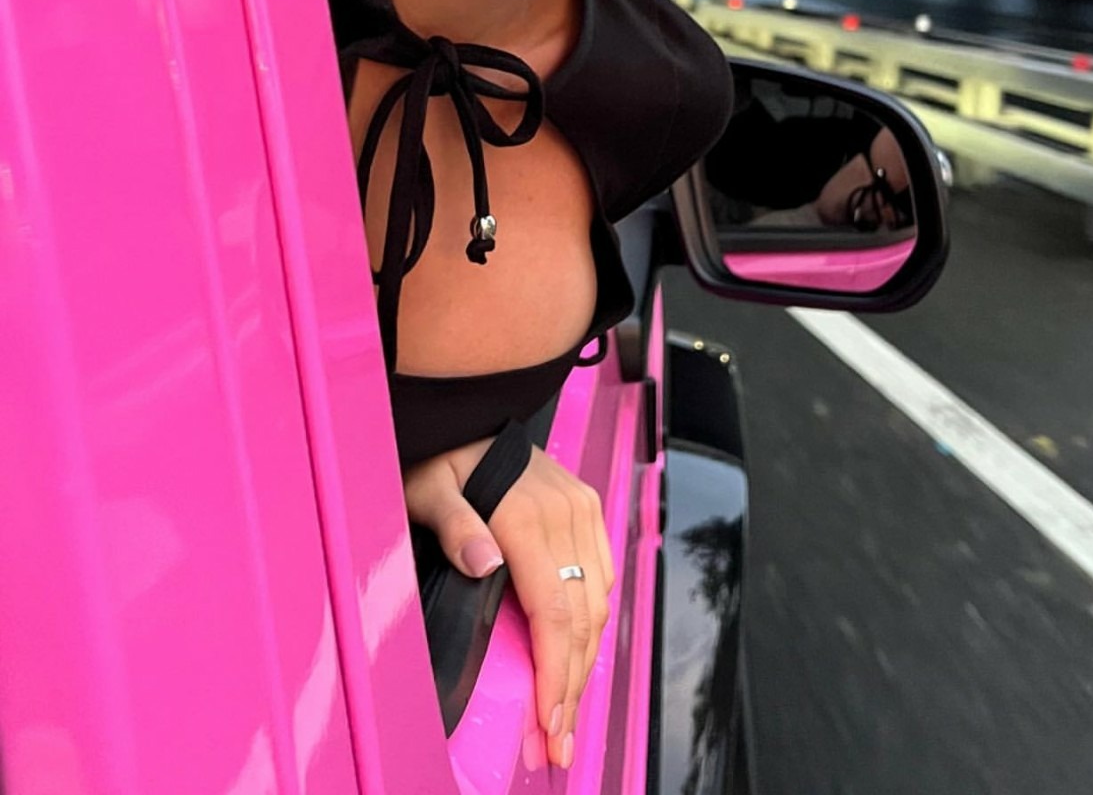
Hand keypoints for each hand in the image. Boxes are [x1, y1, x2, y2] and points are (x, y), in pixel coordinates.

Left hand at [405, 438, 614, 770]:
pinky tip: (574, 652)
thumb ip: (455, 524)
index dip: (554, 675)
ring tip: (563, 710)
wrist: (467, 413)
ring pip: (598, 602)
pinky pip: (601, 575)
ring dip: (583, 662)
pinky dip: (591, 621)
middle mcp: (566, 512)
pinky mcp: (585, 509)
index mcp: (529, 514)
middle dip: (570, 687)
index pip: (553, 613)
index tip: (546, 724)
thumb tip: (484, 563)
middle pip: (582, 618)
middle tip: (553, 741)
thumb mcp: (429, 486)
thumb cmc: (441, 454)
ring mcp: (581, 510)